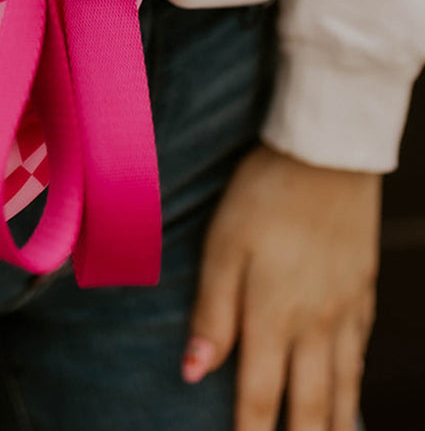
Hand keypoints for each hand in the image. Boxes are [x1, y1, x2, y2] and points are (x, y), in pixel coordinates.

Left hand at [184, 143, 379, 430]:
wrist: (328, 154)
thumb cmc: (265, 194)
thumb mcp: (223, 245)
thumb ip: (213, 311)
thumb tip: (194, 371)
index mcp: (273, 316)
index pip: (260, 398)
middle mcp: (314, 324)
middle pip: (310, 405)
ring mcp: (345, 308)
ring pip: (343, 384)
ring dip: (334, 423)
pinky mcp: (364, 286)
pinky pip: (361, 348)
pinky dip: (356, 379)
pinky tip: (352, 387)